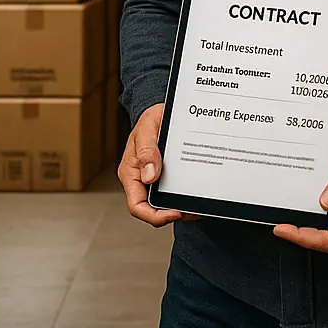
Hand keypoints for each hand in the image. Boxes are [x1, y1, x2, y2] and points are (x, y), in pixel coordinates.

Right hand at [118, 103, 195, 226]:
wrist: (162, 111)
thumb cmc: (151, 118)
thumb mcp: (147, 128)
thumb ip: (146, 151)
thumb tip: (149, 176)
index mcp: (130, 172)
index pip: (137, 205)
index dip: (155, 215)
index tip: (175, 212)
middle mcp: (141, 179)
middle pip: (152, 209)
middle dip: (172, 213)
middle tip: (191, 210)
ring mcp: (153, 178)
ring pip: (164, 203)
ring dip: (181, 207)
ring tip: (197, 204)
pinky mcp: (166, 176)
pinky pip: (173, 192)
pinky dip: (185, 196)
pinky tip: (196, 193)